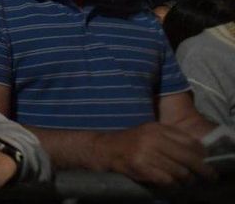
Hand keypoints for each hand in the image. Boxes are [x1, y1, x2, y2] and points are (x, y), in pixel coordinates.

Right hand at [94, 122, 215, 185]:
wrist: (104, 149)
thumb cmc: (131, 142)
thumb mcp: (150, 132)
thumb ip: (171, 137)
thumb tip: (197, 151)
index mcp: (157, 128)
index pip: (189, 142)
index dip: (202, 154)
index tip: (206, 161)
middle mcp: (152, 139)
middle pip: (188, 157)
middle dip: (201, 169)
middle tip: (208, 176)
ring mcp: (146, 153)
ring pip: (178, 171)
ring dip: (186, 179)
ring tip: (187, 181)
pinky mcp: (140, 167)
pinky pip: (165, 179)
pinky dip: (172, 184)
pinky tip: (171, 183)